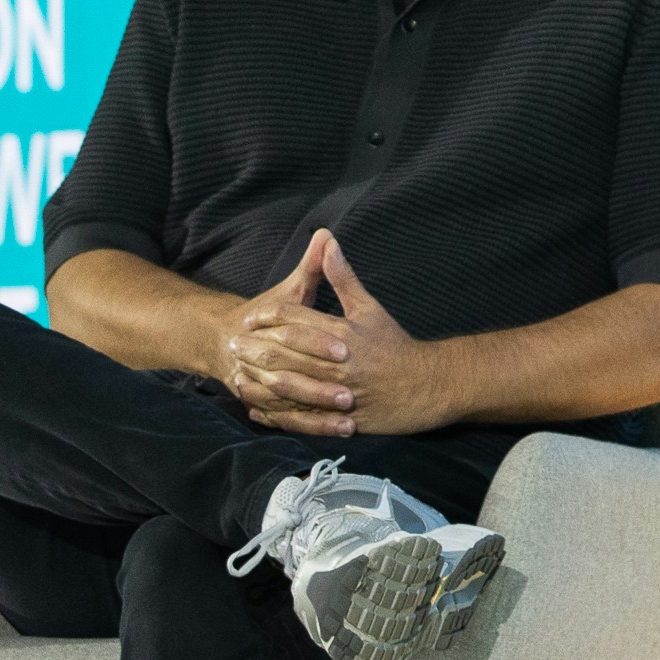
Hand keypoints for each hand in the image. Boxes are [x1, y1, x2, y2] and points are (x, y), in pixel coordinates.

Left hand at [232, 231, 459, 441]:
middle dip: (255, 349)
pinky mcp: (339, 418)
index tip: (250, 319)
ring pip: (289, 387)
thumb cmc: (395, 345)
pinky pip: (300, 418)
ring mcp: (337, 393)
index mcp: (342, 334)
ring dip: (260, 381)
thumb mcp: (370, 308)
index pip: (295, 321)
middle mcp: (336, 363)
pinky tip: (258, 410)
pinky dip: (277, 414)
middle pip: (285, 354)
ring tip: (238, 376)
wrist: (426, 386)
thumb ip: (344, 278)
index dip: (269, 318)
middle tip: (233, 344)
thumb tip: (328, 241)